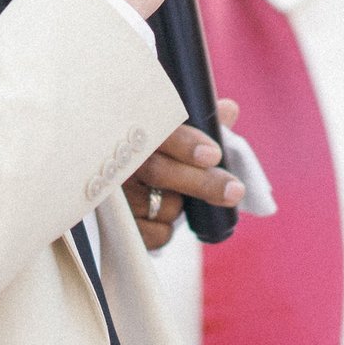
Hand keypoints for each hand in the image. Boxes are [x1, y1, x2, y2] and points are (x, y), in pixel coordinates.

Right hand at [126, 98, 244, 249]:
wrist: (109, 191)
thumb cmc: (150, 156)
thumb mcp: (171, 135)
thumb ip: (199, 122)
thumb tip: (229, 110)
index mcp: (132, 132)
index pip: (157, 132)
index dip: (186, 143)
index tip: (213, 155)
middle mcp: (117, 162)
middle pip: (159, 171)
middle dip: (203, 182)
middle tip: (234, 191)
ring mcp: (114, 196)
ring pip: (163, 205)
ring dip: (181, 205)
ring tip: (174, 196)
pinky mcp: (117, 228)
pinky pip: (156, 234)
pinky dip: (167, 229)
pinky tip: (158, 216)